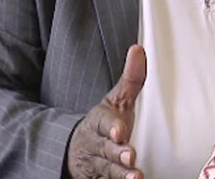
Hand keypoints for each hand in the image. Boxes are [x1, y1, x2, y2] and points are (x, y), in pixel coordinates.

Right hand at [67, 44, 146, 178]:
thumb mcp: (116, 101)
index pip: (103, 123)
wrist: (76, 151)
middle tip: (129, 155)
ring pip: (105, 171)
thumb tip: (138, 49)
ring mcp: (95, 165)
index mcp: (98, 121)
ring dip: (120, 175)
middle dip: (116, 152)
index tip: (120, 130)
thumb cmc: (105, 124)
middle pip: (104, 149)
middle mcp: (94, 144)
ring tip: (136, 176)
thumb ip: (130, 79)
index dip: (111, 127)